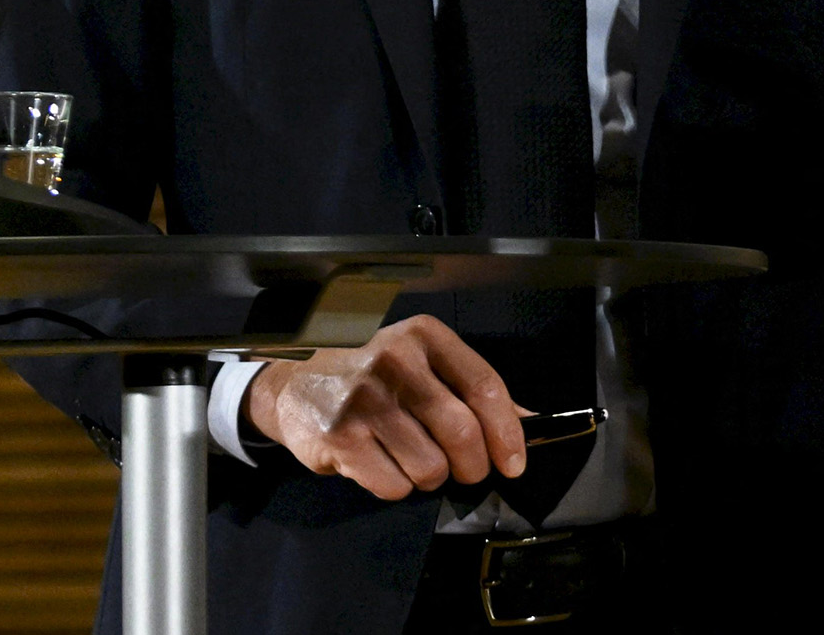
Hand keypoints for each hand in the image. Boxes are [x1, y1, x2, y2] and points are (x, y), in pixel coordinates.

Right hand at [242, 314, 527, 500]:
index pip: (484, 387)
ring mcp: (364, 400)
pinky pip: (393, 485)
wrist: (293, 383)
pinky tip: (382, 465)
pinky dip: (397, 486)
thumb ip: (472, 389)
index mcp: (425, 337)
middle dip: (473, 465)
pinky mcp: (338, 437)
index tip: (514, 464)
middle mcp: (395, 361)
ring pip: (429, 467)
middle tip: (467, 472)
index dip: (507, 432)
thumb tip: (530, 421)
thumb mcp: (423, 363)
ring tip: (413, 461)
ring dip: (430, 477)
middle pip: (461, 432)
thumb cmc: (372, 376)